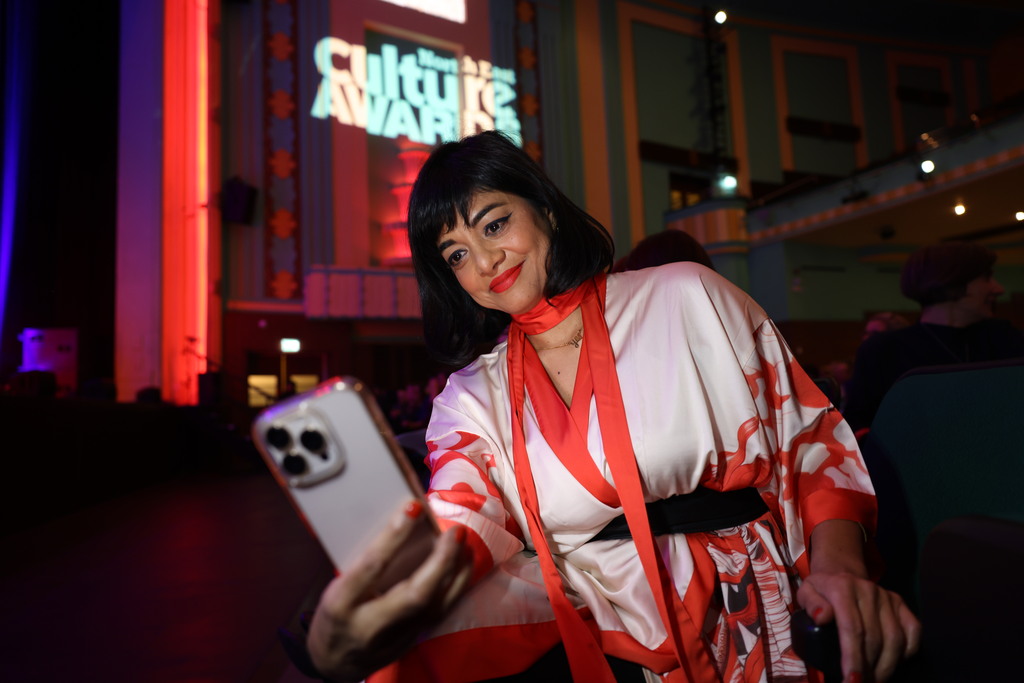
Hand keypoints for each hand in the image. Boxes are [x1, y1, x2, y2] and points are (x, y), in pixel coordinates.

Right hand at [306, 501, 472, 681]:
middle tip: (455, 531)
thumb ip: (364, 563)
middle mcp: (369, 624)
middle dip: (440, 560)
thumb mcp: (335, 586)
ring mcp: (394, 638)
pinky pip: (440, 612)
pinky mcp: (412, 642)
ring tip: (465, 543)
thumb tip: (402, 521)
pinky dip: (457, 585)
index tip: (414, 506)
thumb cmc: (335, 613)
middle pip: (414, 594)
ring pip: (434, 606)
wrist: (334, 663)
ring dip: (456, 571)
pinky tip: (464, 564)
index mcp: (341, 603)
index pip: (371, 566)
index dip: (394, 536)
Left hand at [797, 571, 919, 682]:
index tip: (852, 681)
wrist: (841, 572)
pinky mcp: (901, 602)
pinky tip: (894, 663)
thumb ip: (811, 604)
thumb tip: (822, 618)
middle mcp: (868, 590)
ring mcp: (887, 596)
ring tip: (874, 679)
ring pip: (895, 639)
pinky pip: (914, 631)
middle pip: (874, 638)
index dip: (853, 658)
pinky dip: (907, 652)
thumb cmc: (821, 590)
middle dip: (868, 668)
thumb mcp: (806, 592)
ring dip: (886, 666)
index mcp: (842, 588)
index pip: (852, 628)